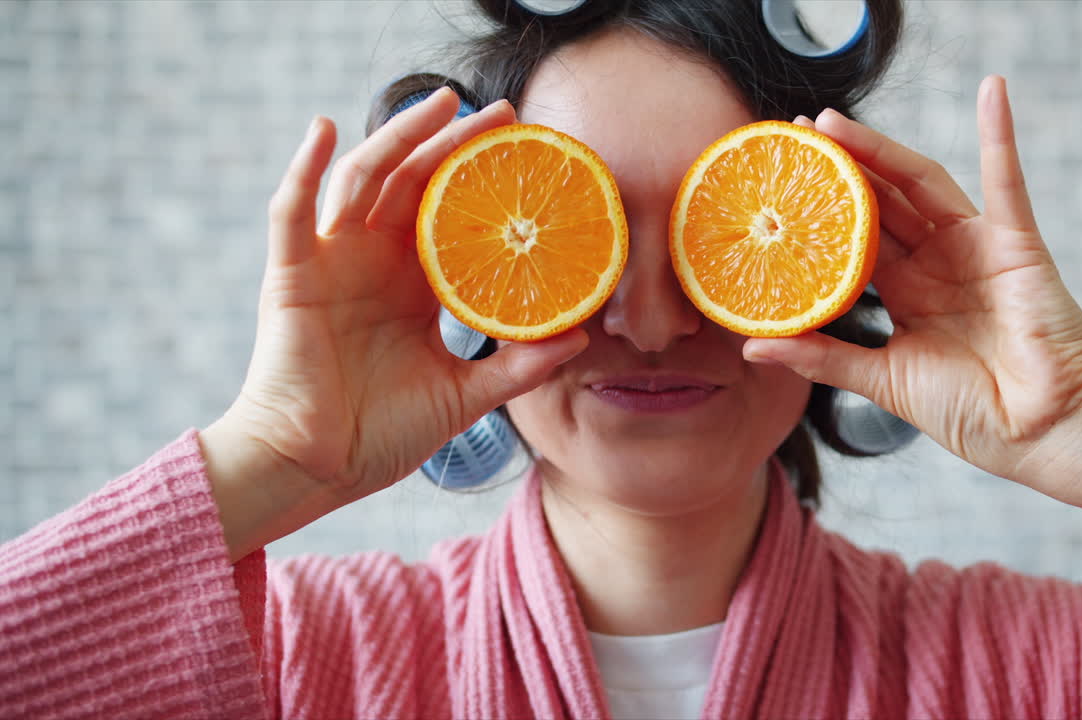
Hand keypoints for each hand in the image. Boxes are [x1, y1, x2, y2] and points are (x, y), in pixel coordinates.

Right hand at [202, 88, 586, 558]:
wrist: (316, 472)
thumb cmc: (380, 436)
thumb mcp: (463, 396)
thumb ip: (517, 367)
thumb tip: (579, 337)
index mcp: (413, 286)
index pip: (452, 214)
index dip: (484, 181)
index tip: (530, 153)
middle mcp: (374, 263)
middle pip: (415, 182)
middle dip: (455, 142)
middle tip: (503, 112)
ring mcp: (331, 264)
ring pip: (364, 180)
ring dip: (399, 136)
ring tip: (441, 103)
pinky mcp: (291, 277)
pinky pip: (292, 212)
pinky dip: (302, 168)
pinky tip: (322, 129)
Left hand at [744, 76, 1081, 533]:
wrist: (1043, 437)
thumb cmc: (974, 414)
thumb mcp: (883, 380)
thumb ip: (822, 358)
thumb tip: (752, 348)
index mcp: (906, 294)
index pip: (853, 239)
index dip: (818, 210)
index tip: (778, 183)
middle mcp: (937, 264)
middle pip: (879, 203)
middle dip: (839, 168)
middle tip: (795, 136)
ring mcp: (976, 250)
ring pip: (920, 186)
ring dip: (880, 150)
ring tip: (833, 122)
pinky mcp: (1017, 246)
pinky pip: (1007, 184)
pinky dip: (1001, 136)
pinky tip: (991, 92)